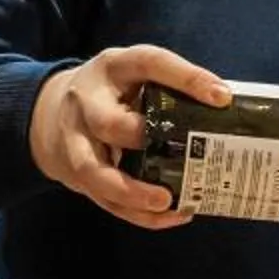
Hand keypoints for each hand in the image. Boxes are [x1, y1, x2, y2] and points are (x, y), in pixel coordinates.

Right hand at [30, 45, 229, 229]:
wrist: (50, 112)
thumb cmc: (113, 93)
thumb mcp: (135, 74)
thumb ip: (172, 86)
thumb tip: (228, 107)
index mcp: (113, 68)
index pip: (148, 63)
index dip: (185, 78)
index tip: (222, 97)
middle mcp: (87, 102)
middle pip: (106, 122)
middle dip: (138, 137)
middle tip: (179, 150)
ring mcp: (76, 141)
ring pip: (95, 170)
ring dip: (131, 191)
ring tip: (167, 201)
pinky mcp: (77, 174)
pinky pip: (104, 199)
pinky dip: (136, 213)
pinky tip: (170, 215)